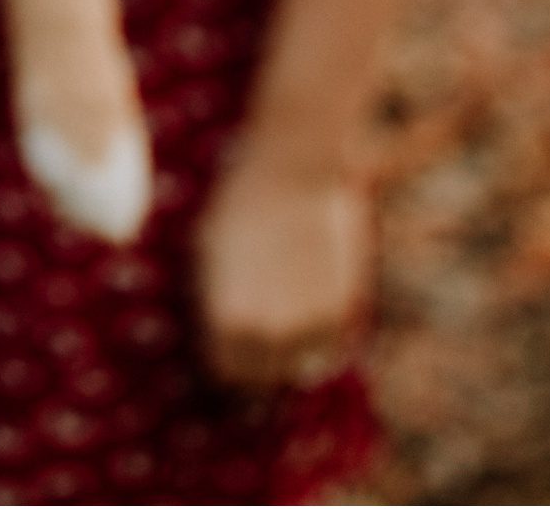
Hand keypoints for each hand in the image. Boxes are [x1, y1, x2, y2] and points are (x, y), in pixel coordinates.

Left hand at [196, 149, 372, 388]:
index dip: (227, 357)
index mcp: (227, 323)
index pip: (227, 372)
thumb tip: (219, 333)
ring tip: (284, 318)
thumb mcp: (207, 253)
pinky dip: (319, 334)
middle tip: (257, 334)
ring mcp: (309, 328)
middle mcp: (269, 336)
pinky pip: (329, 345)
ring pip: (300, 366)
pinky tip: (307, 302)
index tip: (229, 344)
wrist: (293, 172)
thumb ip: (213, 302)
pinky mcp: (342, 312)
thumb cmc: (239, 204)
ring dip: (292, 352)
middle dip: (258, 361)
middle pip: (264, 378)